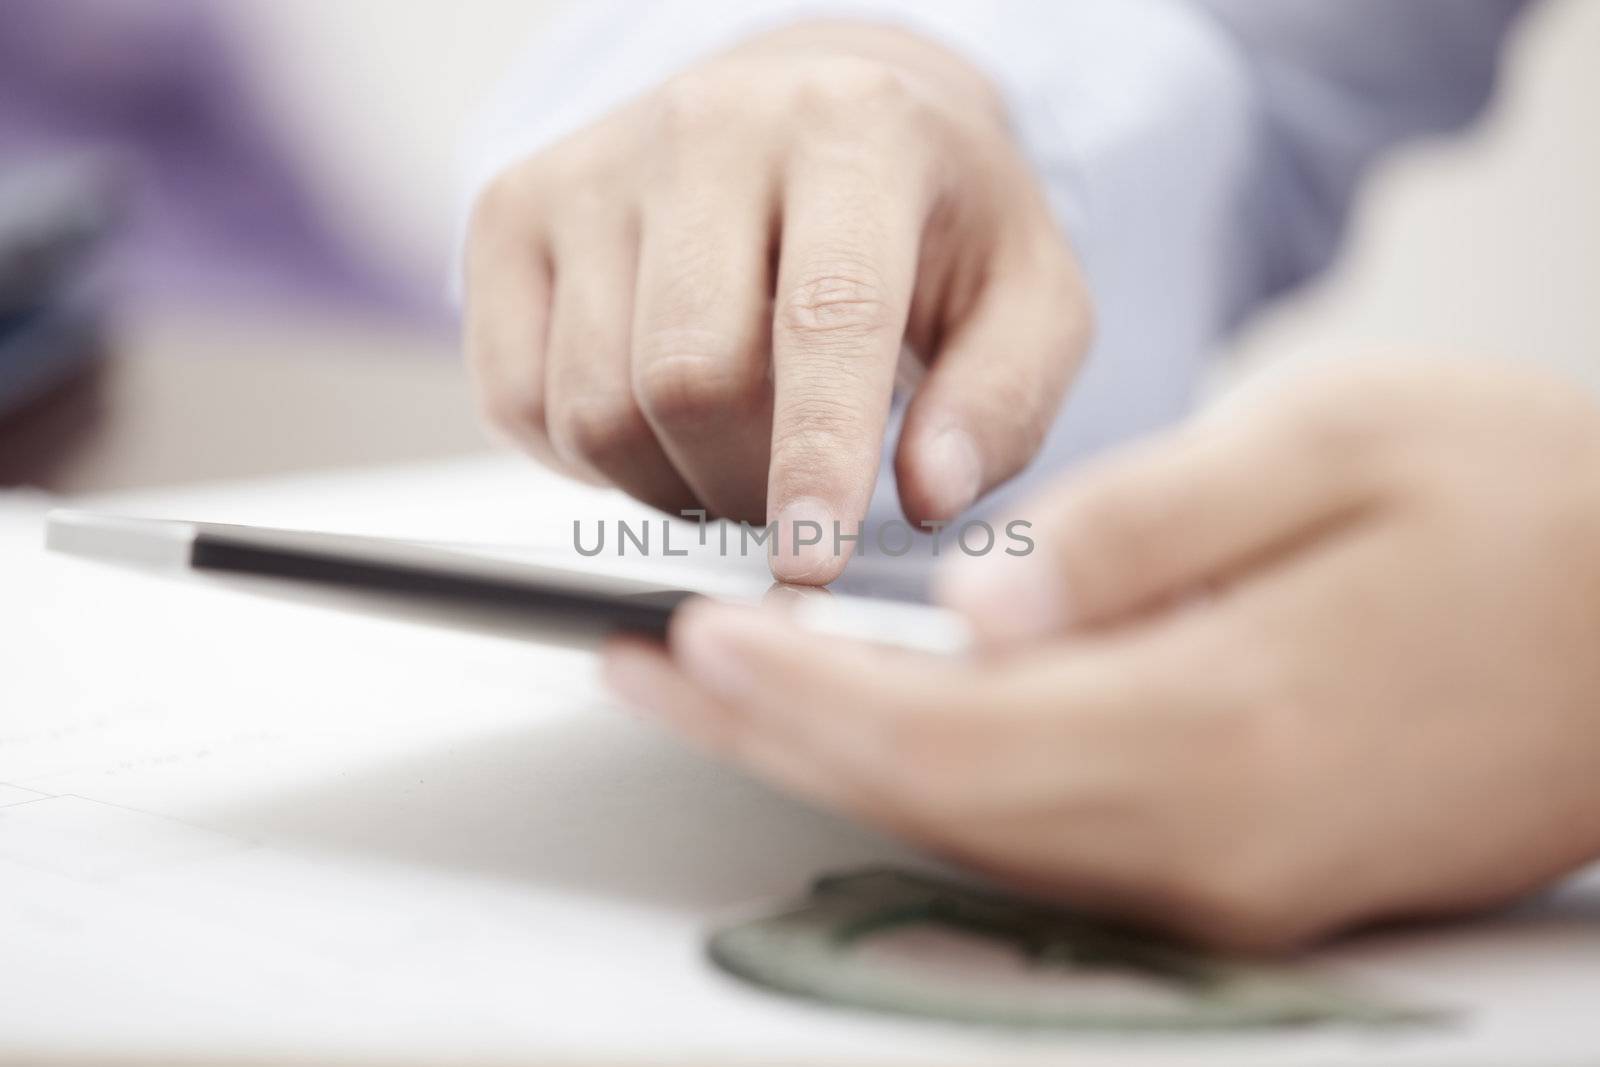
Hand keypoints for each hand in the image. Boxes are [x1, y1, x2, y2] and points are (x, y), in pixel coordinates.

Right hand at [465, 21, 1089, 582]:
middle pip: (684, 376)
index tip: (811, 563)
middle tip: (790, 511)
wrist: (812, 108)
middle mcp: (706, 127)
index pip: (824, 316)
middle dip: (740, 488)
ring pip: (590, 404)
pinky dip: (584, 459)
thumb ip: (1001, 398)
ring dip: (664, 483)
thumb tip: (928, 494)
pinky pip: (517, 400)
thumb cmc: (925, 215)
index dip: (815, 459)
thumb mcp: (1025, 294)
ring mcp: (592, 168)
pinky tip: (655, 430)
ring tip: (732, 462)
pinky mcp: (512, 212)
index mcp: (853, 130)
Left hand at [602, 360, 1599, 949]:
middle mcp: (1215, 843)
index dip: (798, 695)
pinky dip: (931, 780)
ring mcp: (1232, 879)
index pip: (946, 736)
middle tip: (641, 670)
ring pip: (976, 835)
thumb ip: (1144, 530)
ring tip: (716, 692)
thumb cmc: (1524, 504)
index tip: (684, 641)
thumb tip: (982, 609)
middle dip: (769, 739)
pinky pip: (1046, 839)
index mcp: (1229, 727)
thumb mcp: (1336, 441)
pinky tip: (867, 725)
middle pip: (933, 806)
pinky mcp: (1247, 871)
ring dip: (832, 761)